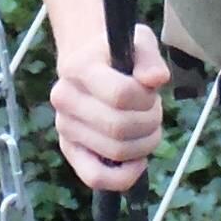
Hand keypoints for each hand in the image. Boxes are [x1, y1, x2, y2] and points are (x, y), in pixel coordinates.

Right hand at [52, 25, 172, 193]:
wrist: (92, 65)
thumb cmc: (118, 54)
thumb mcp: (138, 43)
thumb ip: (149, 58)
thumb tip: (156, 79)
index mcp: (77, 67)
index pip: (120, 94)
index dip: (146, 98)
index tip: (151, 90)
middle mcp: (63, 98)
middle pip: (118, 127)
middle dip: (149, 122)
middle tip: (154, 110)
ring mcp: (64, 127)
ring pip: (114, 152)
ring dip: (144, 144)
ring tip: (147, 127)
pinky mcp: (70, 151)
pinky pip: (95, 177)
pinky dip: (123, 177)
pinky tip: (138, 162)